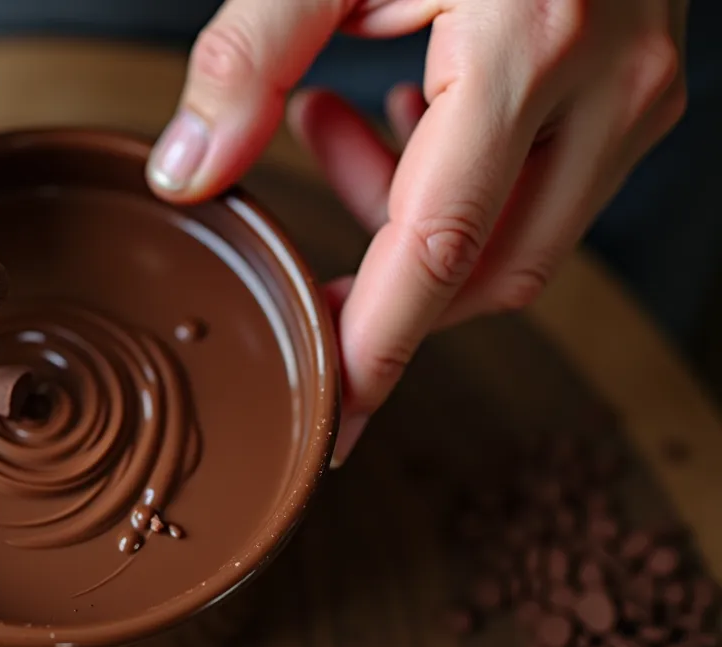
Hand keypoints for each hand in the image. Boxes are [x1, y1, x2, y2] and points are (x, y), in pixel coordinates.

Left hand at [150, 0, 686, 465]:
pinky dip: (457, 181)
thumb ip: (249, 56)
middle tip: (302, 228)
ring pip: (517, 239)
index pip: (440, 251)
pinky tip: (403, 106)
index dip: (379, 349)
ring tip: (334, 116)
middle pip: (484, 269)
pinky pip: (543, 188)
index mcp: (527, 47)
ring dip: (410, 217)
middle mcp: (606, 88)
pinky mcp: (636, 91)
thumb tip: (188, 177)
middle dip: (381, 282)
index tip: (335, 420)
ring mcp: (637, 94)